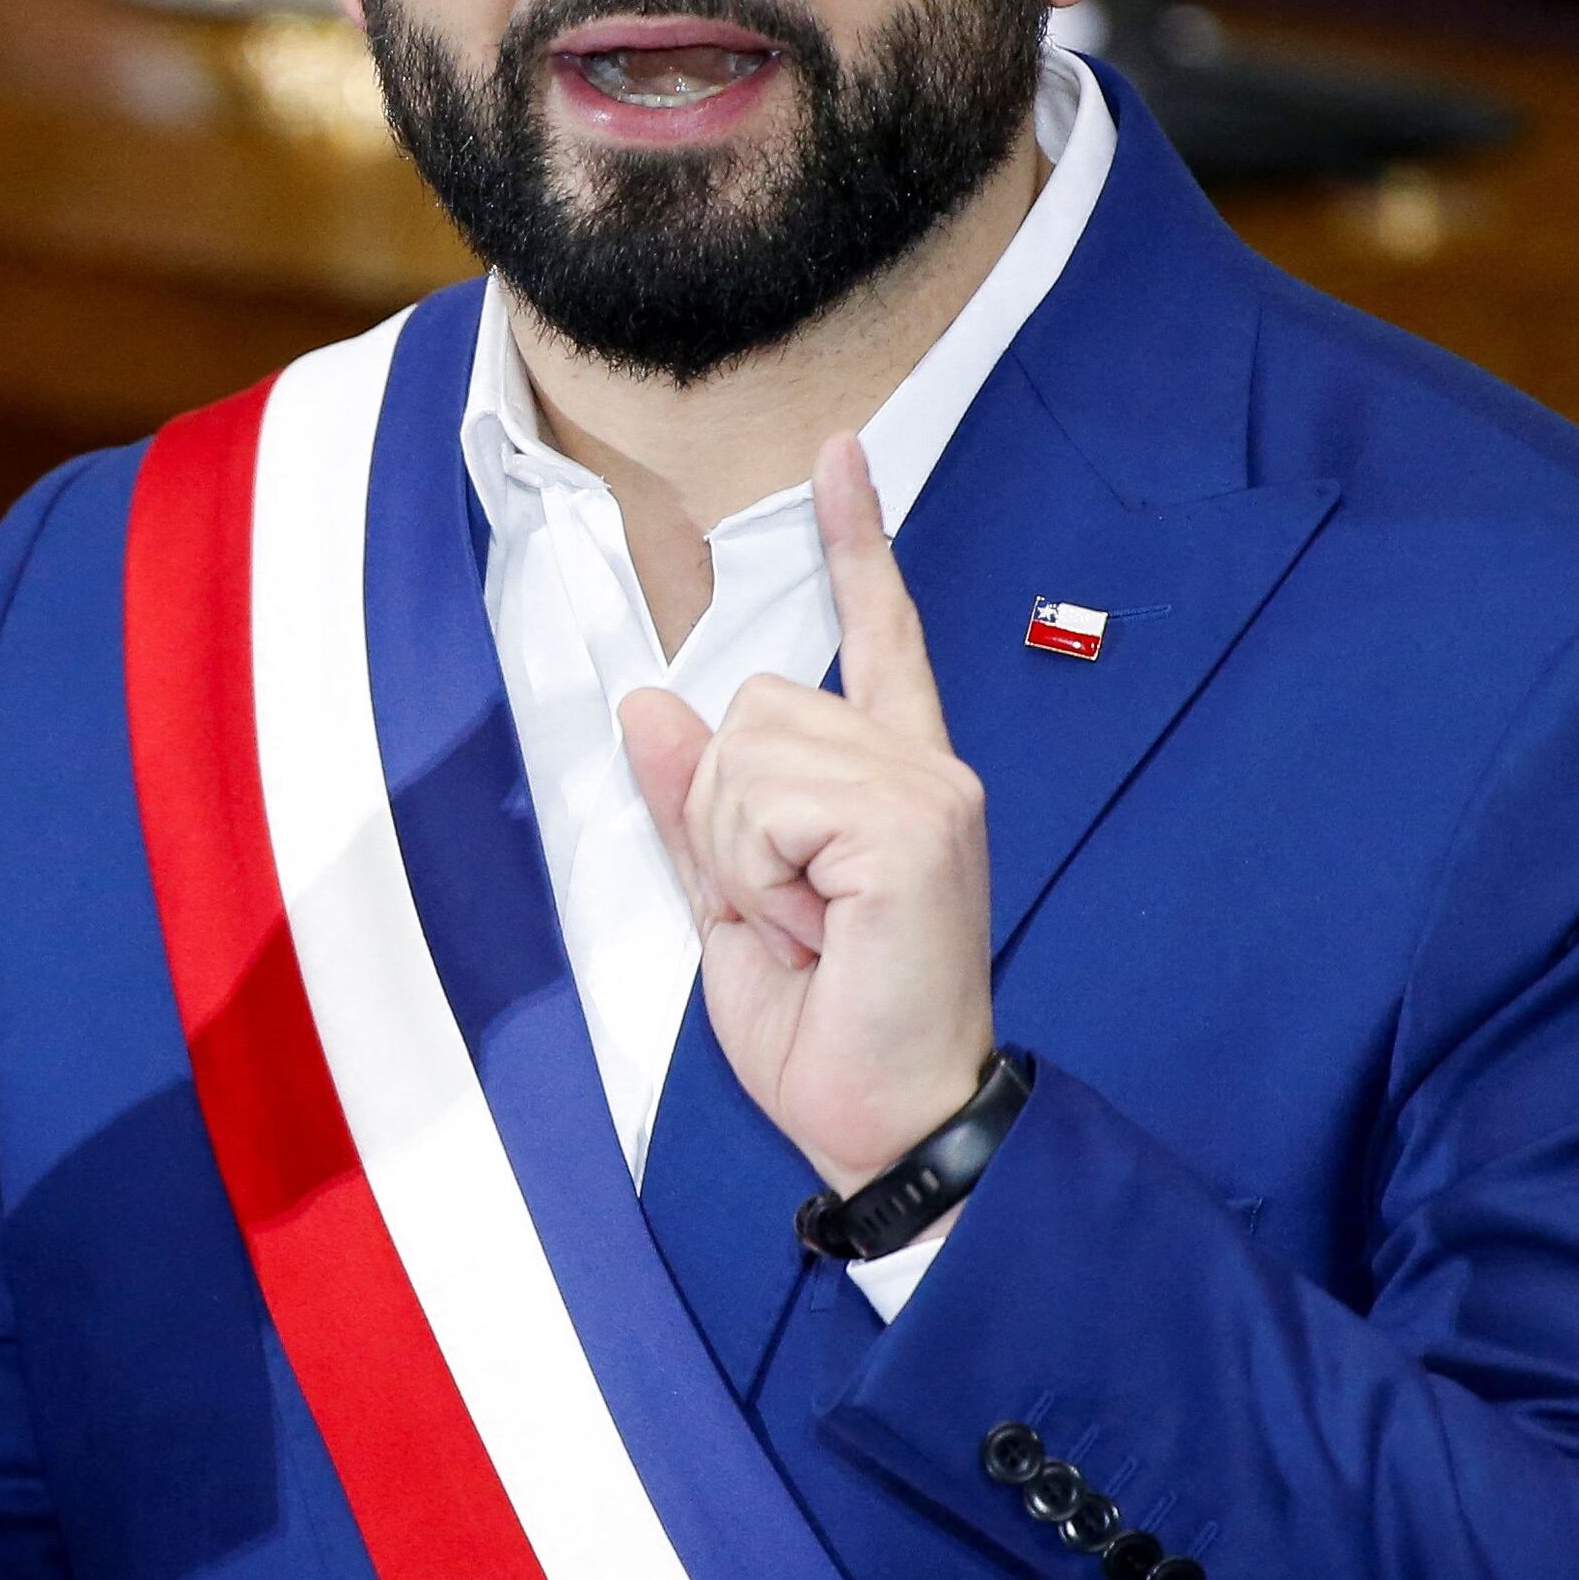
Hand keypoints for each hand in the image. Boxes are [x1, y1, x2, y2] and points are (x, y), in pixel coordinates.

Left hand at [621, 437, 1001, 1198]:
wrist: (890, 1122)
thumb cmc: (830, 1032)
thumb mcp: (730, 907)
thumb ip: (697, 805)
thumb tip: (652, 704)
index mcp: (893, 778)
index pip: (877, 637)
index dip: (858, 544)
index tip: (839, 457)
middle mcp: (924, 766)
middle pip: (756, 704)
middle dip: (725, 815)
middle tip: (786, 913)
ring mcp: (927, 790)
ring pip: (748, 748)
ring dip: (739, 850)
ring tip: (805, 925)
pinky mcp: (914, 824)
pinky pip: (766, 800)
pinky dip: (757, 873)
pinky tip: (816, 927)